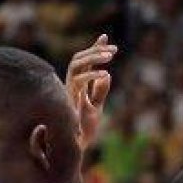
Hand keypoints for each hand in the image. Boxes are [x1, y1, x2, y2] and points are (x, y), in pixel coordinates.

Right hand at [66, 34, 115, 150]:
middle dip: (95, 50)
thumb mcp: (97, 108)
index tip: (106, 36)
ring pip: (76, 64)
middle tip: (114, 49)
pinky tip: (105, 74)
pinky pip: (78, 81)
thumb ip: (100, 91)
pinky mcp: (69, 98)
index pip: (85, 61)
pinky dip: (91, 75)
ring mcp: (68, 90)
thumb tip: (107, 75)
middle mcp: (71, 84)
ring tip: (110, 56)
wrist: (76, 146)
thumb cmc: (84, 129)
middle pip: (79, 58)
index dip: (94, 48)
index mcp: (78, 85)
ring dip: (93, 57)